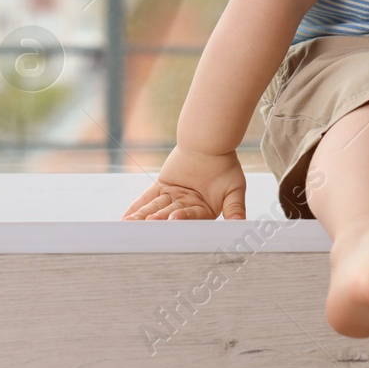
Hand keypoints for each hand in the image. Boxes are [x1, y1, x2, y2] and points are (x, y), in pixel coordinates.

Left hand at [121, 145, 246, 220]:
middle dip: (159, 221)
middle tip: (147, 226)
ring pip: (156, 209)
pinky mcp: (162, 187)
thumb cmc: (225, 165)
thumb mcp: (234, 189)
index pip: (192, 218)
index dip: (183, 218)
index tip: (173, 219)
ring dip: (144, 217)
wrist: (210, 142)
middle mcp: (187, 208)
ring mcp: (173, 198)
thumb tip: (240, 225)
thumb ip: (235, 209)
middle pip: (171, 216)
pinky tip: (128, 218)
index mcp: (204, 212)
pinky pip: (147, 199)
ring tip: (132, 225)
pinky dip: (138, 207)